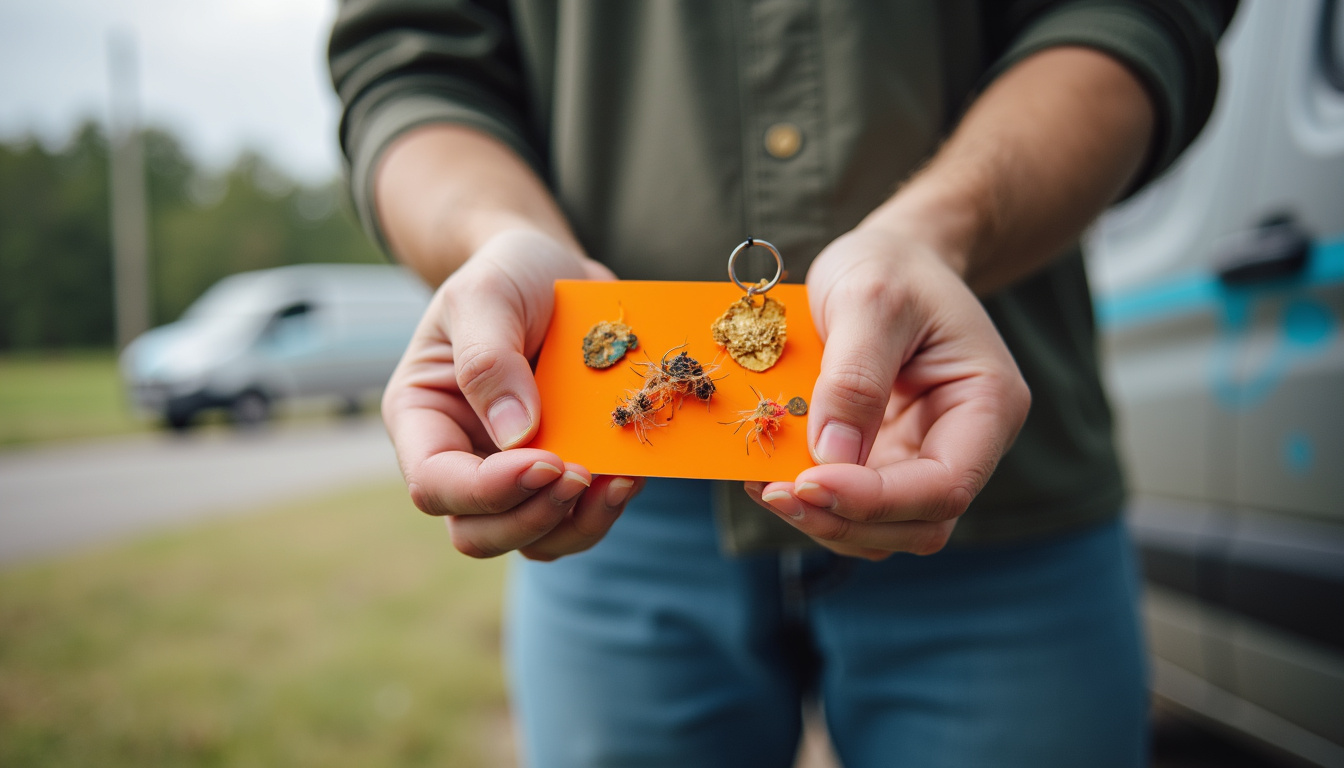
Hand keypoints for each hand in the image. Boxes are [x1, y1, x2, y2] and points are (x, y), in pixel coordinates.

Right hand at [383, 228, 644, 560]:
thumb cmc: (507, 275)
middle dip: (532, 518)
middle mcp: (463, 458)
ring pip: (534, 540)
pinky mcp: (564, 472)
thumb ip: (488, 358)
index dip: (487, 490)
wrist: (554, 271)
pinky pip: (579, 518)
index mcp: (424, 419)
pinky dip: (606, 509)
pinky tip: (632, 474)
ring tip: (616, 483)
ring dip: (577, 524)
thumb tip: (514, 433)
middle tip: (579, 476)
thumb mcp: (486, 295)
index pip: (435, 484)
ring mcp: (515, 473)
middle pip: (478, 533)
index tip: (544, 460)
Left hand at [747, 227, 1030, 558]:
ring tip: (766, 488)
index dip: (876, 500)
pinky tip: (771, 477)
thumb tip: (830, 458)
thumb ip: (853, 378)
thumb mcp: (870, 299)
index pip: (945, 485)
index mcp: (988, 405)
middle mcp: (964, 444)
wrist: (892, 257)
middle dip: (844, 519)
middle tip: (775, 494)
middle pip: (917, 523)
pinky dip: (814, 504)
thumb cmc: (893, 266)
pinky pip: (854, 505)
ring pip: (884, 529)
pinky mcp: (885, 460)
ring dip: (824, 522)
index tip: (807, 483)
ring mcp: (923, 458)